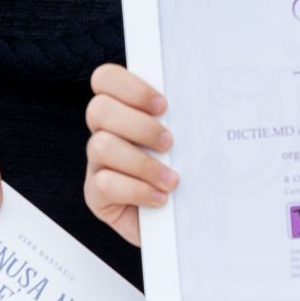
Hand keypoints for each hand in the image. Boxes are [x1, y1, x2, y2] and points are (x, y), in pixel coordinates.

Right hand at [85, 63, 176, 247]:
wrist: (179, 221)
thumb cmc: (185, 173)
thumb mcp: (185, 142)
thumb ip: (182, 120)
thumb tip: (203, 102)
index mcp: (123, 108)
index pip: (105, 79)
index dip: (130, 87)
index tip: (163, 106)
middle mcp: (104, 132)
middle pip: (99, 109)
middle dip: (139, 125)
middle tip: (169, 142)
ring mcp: (97, 163)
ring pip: (101, 146)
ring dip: (142, 163)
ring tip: (171, 179)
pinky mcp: (96, 195)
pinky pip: (105, 184)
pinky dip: (137, 190)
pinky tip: (161, 198)